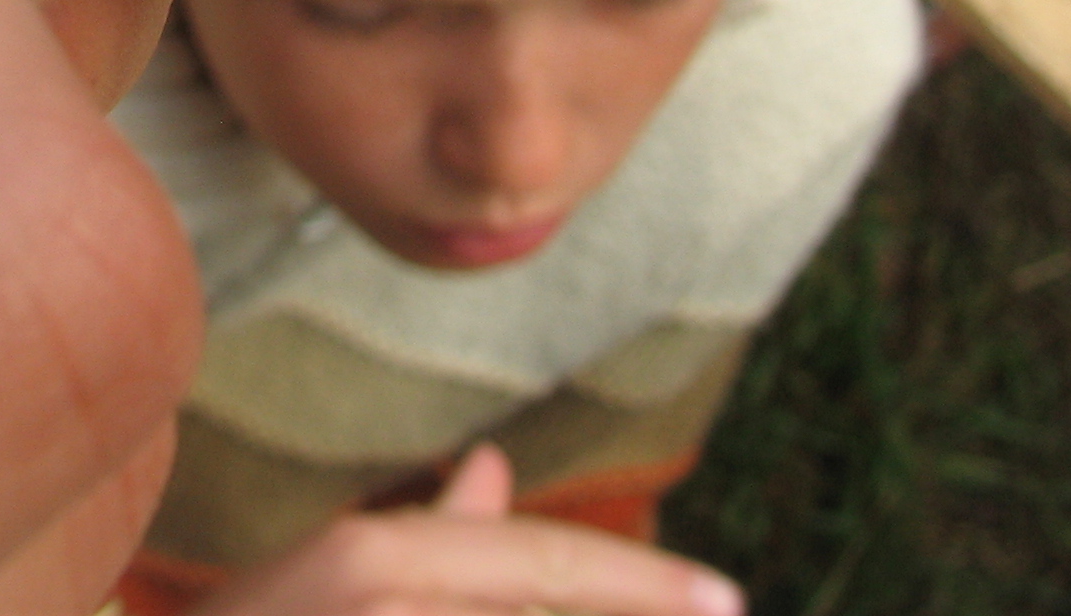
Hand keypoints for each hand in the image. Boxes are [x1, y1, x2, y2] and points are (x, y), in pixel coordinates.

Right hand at [197, 446, 742, 615]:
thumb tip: (493, 470)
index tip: (731, 603)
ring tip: (609, 615)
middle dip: (627, 611)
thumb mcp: (340, 572)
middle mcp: (383, 597)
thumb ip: (431, 529)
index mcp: (373, 554)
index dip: (644, 584)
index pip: (543, 560)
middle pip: (534, 606)